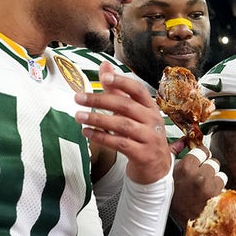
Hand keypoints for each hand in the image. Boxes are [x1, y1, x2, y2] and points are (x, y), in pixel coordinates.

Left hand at [75, 62, 171, 183]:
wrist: (157, 168)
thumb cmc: (142, 136)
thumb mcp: (134, 113)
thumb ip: (118, 90)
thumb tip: (104, 66)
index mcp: (151, 107)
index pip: (137, 89)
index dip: (121, 82)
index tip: (104, 78)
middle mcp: (153, 121)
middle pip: (125, 106)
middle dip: (100, 100)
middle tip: (78, 98)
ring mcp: (150, 138)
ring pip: (122, 125)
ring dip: (97, 119)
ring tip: (79, 116)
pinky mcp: (143, 155)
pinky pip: (120, 144)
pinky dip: (101, 137)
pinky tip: (87, 133)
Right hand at [170, 146, 226, 228]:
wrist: (174, 219)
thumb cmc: (169, 196)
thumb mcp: (166, 172)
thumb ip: (173, 152)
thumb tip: (182, 140)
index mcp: (185, 168)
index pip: (202, 151)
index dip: (201, 155)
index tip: (200, 158)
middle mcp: (199, 176)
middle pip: (213, 161)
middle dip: (207, 166)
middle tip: (200, 174)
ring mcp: (209, 187)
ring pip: (220, 173)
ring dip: (214, 177)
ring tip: (204, 184)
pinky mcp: (216, 197)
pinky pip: (223, 184)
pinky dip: (217, 187)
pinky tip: (208, 191)